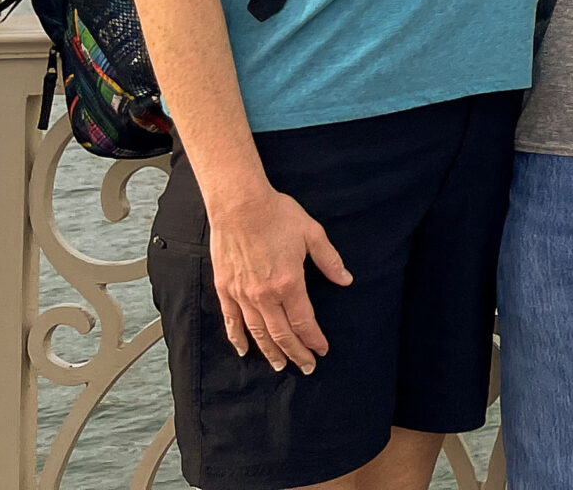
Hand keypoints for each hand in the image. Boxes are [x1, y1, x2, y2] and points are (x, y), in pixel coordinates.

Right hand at [205, 184, 350, 372]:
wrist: (240, 205)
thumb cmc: (278, 215)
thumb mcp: (313, 233)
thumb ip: (329, 260)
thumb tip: (346, 280)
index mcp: (289, 283)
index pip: (304, 322)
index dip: (314, 339)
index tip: (322, 350)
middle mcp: (264, 295)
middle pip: (282, 334)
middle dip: (296, 353)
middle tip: (306, 367)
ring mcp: (242, 294)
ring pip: (257, 332)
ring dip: (270, 352)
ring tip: (280, 365)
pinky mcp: (225, 288)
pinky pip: (232, 320)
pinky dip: (238, 338)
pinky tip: (244, 350)